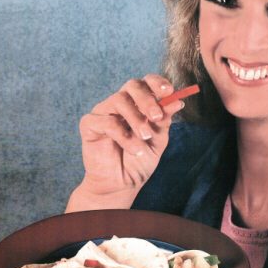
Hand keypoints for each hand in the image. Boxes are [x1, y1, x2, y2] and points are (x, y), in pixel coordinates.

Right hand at [66, 74, 183, 210]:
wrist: (122, 185)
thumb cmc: (139, 162)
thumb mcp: (157, 141)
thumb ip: (164, 122)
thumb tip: (178, 102)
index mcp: (140, 104)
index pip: (147, 83)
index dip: (158, 83)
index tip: (169, 91)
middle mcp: (122, 104)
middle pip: (132, 85)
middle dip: (147, 99)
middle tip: (156, 116)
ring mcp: (104, 112)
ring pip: (119, 100)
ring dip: (136, 120)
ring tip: (145, 139)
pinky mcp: (90, 124)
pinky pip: (106, 121)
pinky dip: (123, 135)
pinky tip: (133, 149)